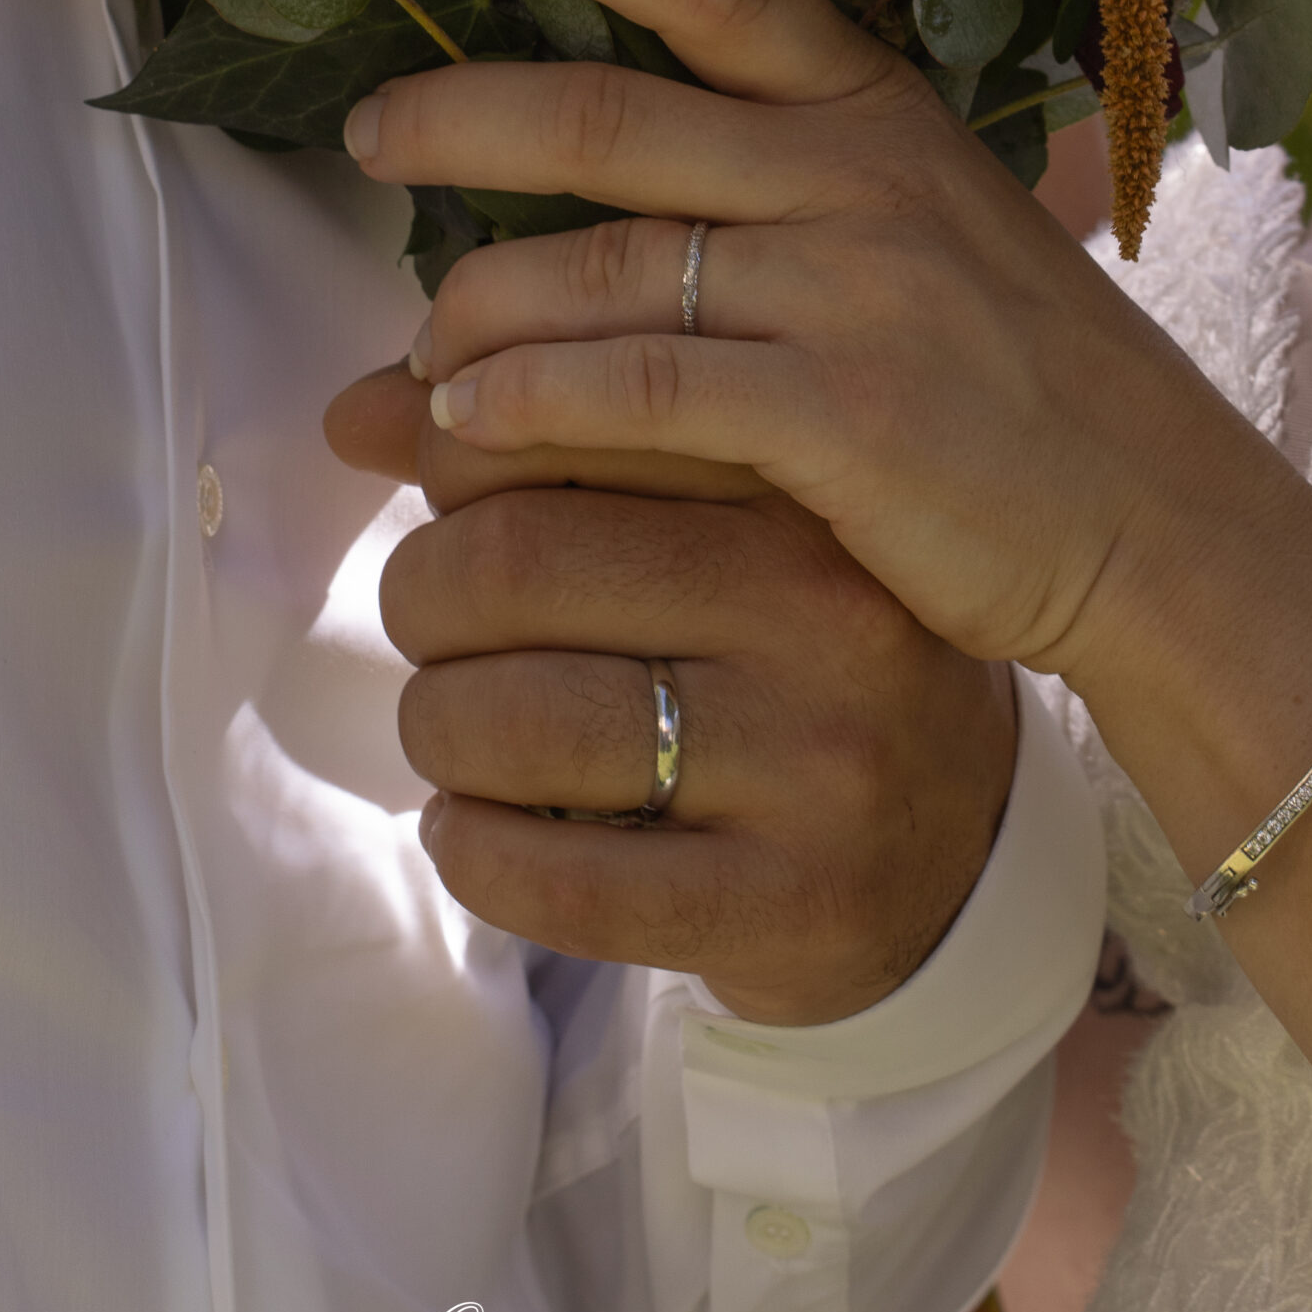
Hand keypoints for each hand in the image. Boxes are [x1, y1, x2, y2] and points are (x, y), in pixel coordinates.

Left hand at [325, 365, 1016, 1025]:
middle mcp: (827, 607)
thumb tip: (353, 409)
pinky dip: (469, 850)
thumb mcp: (709, 519)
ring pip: (509, 723)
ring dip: (433, 726)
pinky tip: (475, 827)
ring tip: (458, 727)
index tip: (459, 498)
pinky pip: (551, 881)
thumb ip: (540, 445)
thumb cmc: (789, 649)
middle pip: (508, 567)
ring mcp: (817, 763)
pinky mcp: (787, 902)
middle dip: (421, 597)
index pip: (556, 421)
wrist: (958, 849)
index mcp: (803, 482)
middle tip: (437, 625)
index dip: (457, 457)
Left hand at [337, 0, 1292, 684]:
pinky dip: (532, 401)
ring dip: (478, 304)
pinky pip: (639, 384)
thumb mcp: (928, 254)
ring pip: (604, 263)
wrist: (1159, 528)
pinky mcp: (844, 410)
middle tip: (364, 129)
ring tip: (410, 347)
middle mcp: (859, 176)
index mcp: (879, 118)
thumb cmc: (1025, 393)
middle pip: (612, 116)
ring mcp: (853, 288)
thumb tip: (605, 234)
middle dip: (465, 113)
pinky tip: (464, 423)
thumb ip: (776, 224)